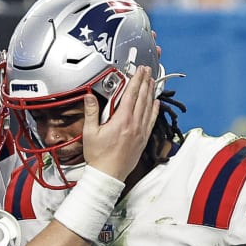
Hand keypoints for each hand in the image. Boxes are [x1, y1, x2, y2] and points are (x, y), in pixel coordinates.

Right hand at [81, 65, 159, 181]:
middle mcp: (134, 124)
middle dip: (145, 82)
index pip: (131, 94)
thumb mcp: (90, 132)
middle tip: (148, 71)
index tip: (139, 70)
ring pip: (149, 107)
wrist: (108, 175)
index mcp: (122, 120)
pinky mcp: (143, 139)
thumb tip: (89, 97)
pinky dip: (155, 109)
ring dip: (151, 92)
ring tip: (152, 81)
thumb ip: (91, 112)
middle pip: (142, 98)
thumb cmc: (99, 157)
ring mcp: (140, 132)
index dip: (136, 80)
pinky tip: (156, 103)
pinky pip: (152, 120)